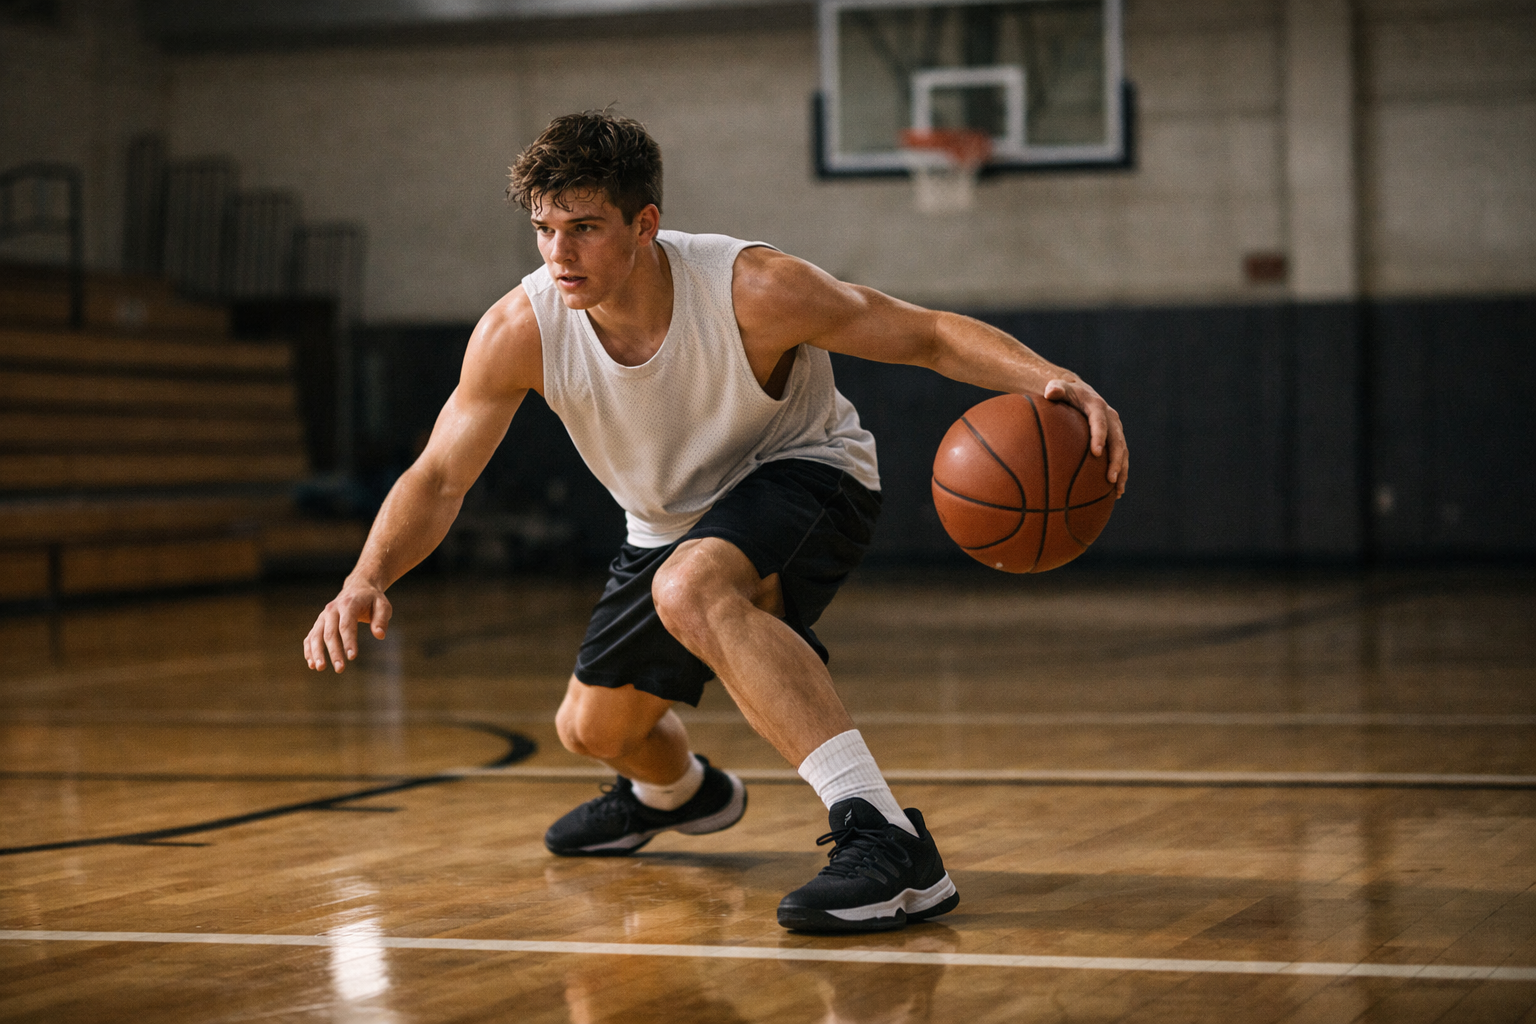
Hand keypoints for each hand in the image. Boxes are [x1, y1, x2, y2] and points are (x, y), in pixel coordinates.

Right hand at [304, 580, 392, 672]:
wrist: (357, 588)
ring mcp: (323, 616)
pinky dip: (309, 649)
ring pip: (316, 635)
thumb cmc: (372, 600)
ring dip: (316, 652)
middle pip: (330, 633)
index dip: (348, 641)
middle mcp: (332, 610)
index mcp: (348, 604)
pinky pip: (310, 637)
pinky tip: (312, 664)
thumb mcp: (383, 605)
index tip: (352, 657)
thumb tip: (380, 635)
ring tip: (319, 668)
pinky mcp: (319, 623)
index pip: (346, 624)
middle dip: (334, 652)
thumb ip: (382, 619)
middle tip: (340, 669)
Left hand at [1043, 379, 1128, 496]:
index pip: (1100, 422)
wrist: (1080, 393)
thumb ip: (1055, 389)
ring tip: (1117, 491)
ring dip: (1122, 471)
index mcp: (1097, 407)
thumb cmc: (1064, 393)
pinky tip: (1116, 493)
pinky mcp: (1116, 440)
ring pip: (1123, 452)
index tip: (1096, 453)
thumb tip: (1050, 392)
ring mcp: (1116, 430)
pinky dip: (1121, 474)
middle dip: (1116, 460)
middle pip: (1117, 441)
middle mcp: (1111, 418)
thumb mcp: (1058, 388)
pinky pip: (1122, 458)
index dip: (1100, 437)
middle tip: (1110, 479)